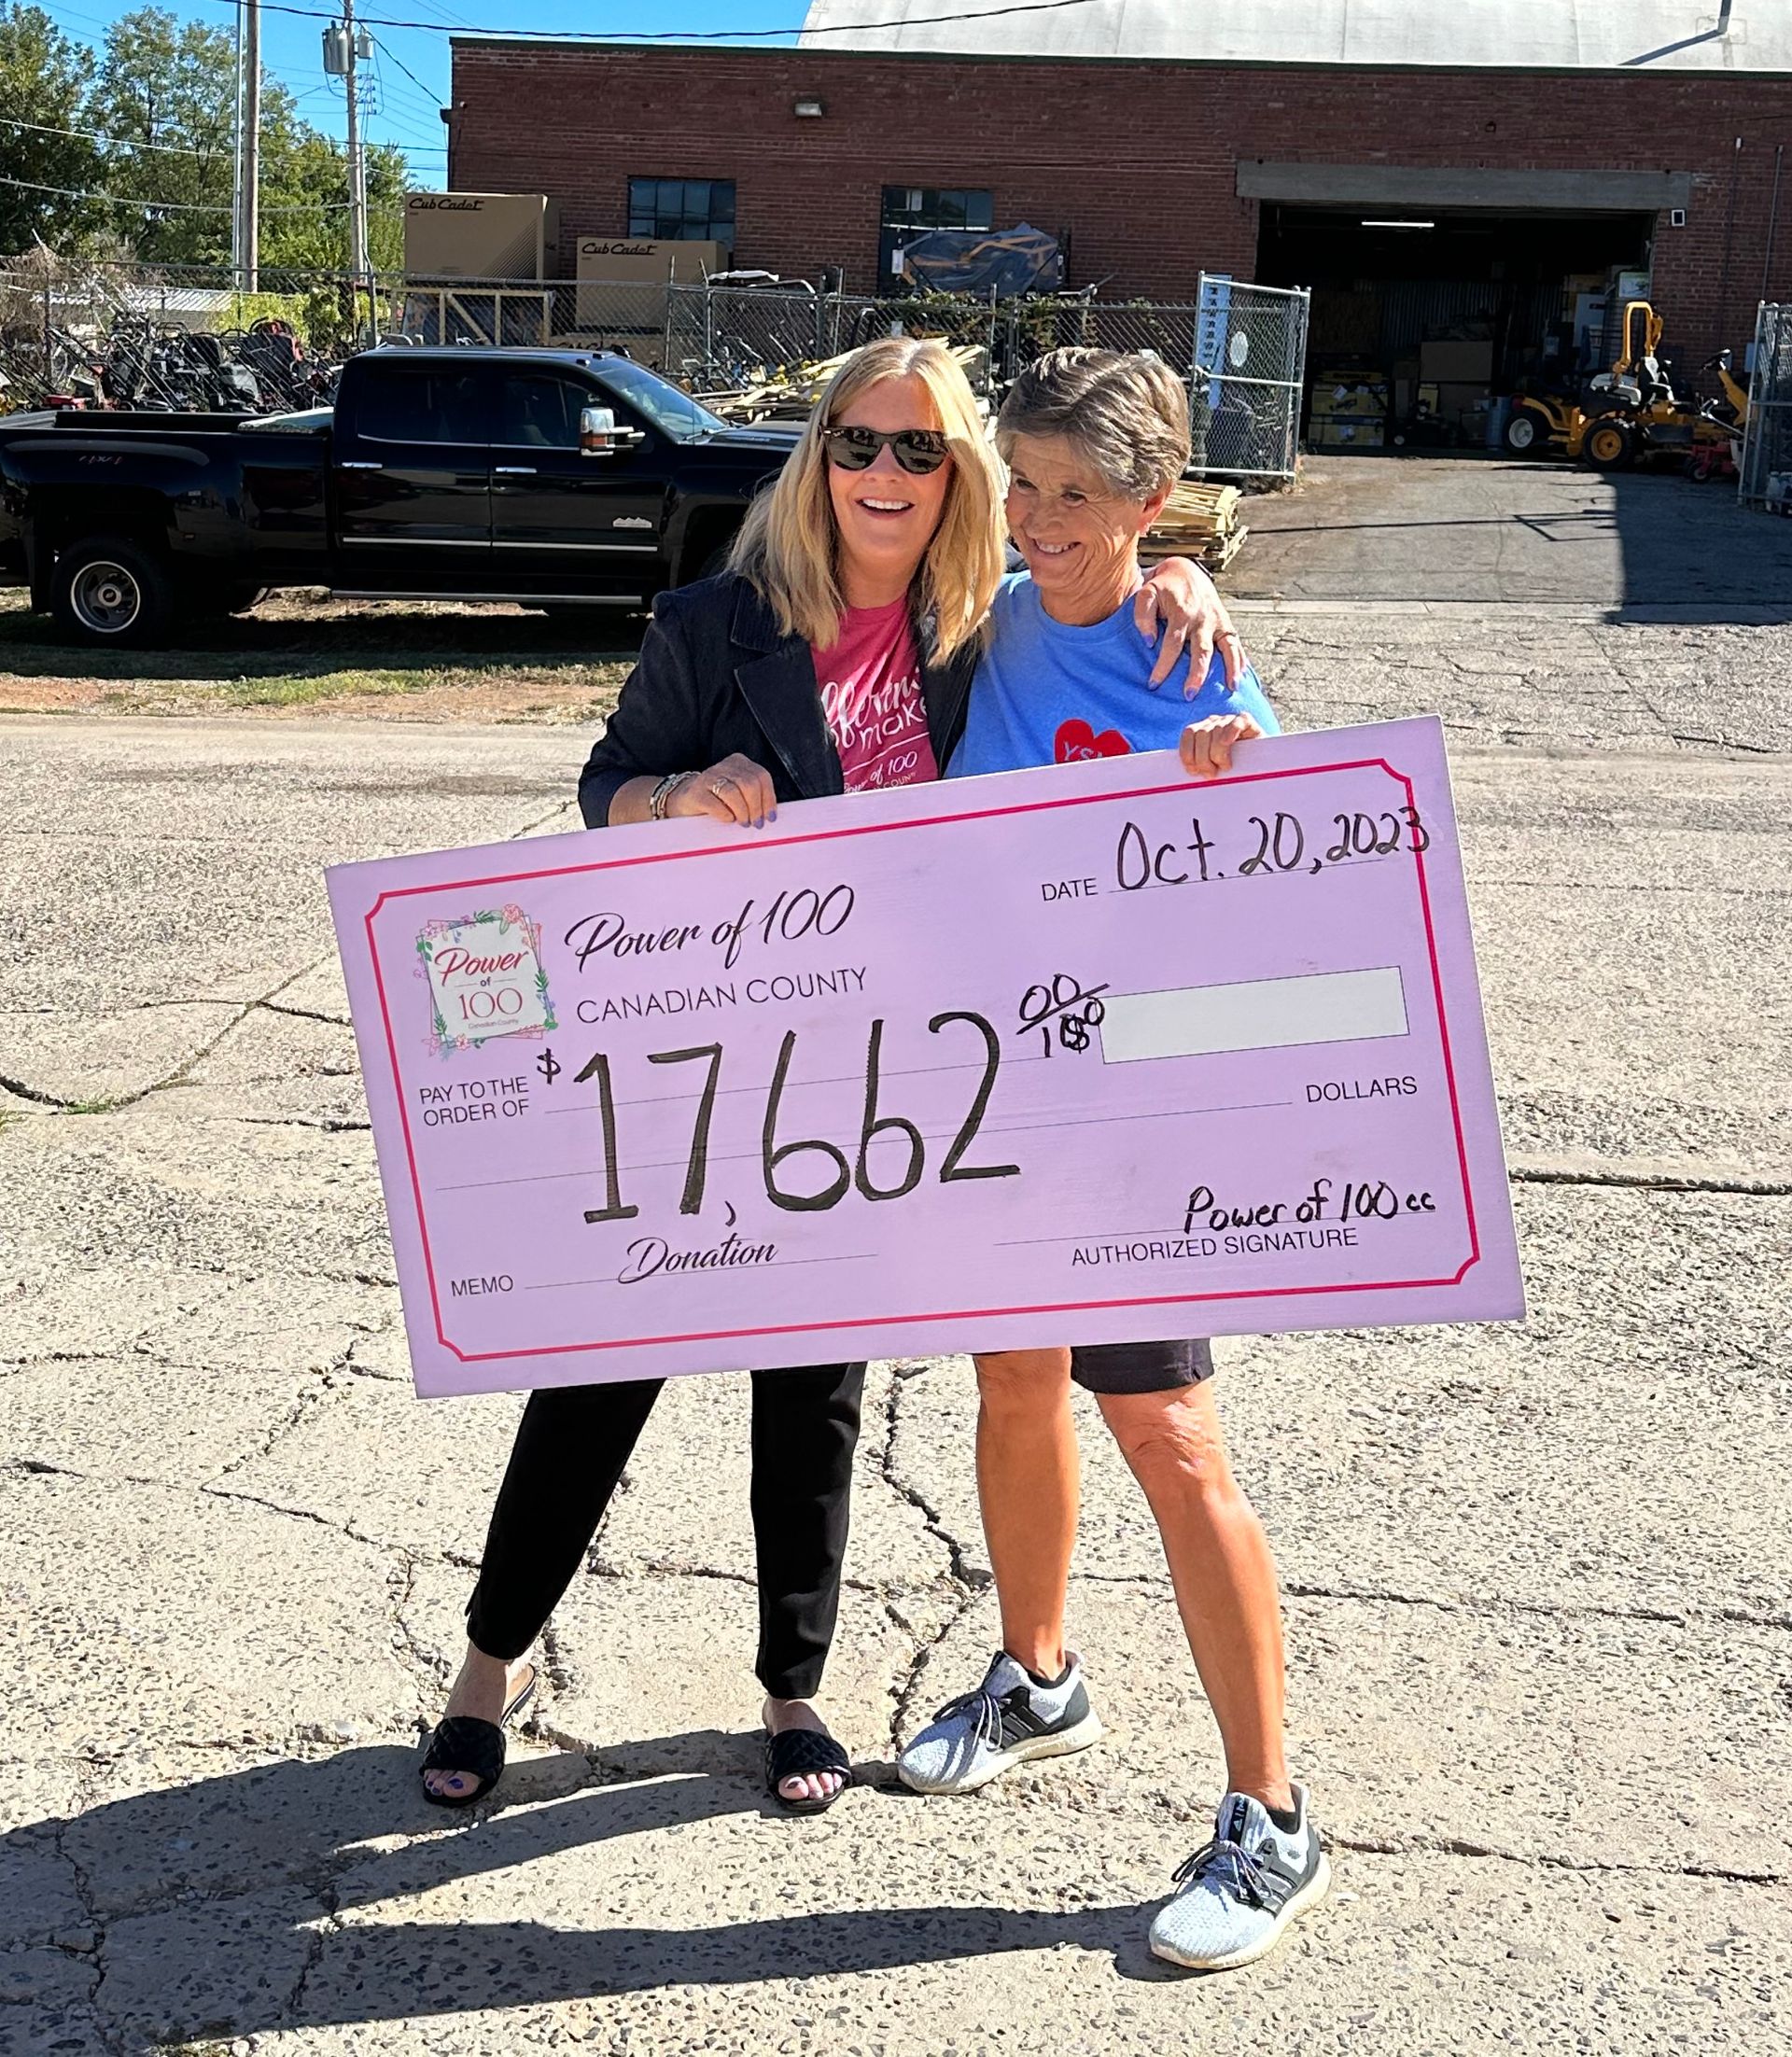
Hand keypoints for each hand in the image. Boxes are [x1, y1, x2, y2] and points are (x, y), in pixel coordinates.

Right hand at [667, 753, 776, 827]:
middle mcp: (724, 766)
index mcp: (739, 763)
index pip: (762, 776)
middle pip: (749, 783)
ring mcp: (708, 778)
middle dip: (756, 807)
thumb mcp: (739, 792)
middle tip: (756, 823)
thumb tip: (771, 816)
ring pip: (733, 792)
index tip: (770, 817)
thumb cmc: (718, 800)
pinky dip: (725, 814)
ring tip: (743, 823)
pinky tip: (728, 819)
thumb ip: (755, 797)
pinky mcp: (696, 793)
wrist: (685, 800)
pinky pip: (714, 803)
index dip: (769, 798)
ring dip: (742, 811)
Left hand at [1133, 556, 1243, 692]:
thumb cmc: (1162, 587)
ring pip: (1225, 647)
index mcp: (1181, 613)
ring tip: (1231, 687)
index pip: (1172, 644)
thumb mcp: (1146, 594)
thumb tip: (1149, 642)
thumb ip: (1142, 616)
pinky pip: (1235, 642)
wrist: (1185, 570)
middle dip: (1196, 674)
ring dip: (1229, 668)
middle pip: (1201, 650)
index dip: (1163, 665)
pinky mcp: (1225, 622)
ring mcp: (1216, 621)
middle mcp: (1202, 619)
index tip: (1154, 684)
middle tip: (1189, 695)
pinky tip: (1241, 675)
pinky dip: (1240, 658)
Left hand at [1180, 712, 1261, 779]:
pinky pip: (1236, 722)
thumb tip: (1186, 778)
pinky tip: (1229, 744)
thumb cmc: (1235, 769)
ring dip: (1217, 752)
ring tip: (1225, 767)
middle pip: (1201, 734)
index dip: (1187, 753)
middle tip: (1211, 774)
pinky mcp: (1246, 721)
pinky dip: (1230, 732)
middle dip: (1202, 758)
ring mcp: (1230, 720)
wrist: (1263, 765)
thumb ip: (1200, 766)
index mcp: (1202, 731)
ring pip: (1216, 730)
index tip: (1193, 771)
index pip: (1188, 734)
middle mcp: (1214, 723)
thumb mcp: (1213, 768)